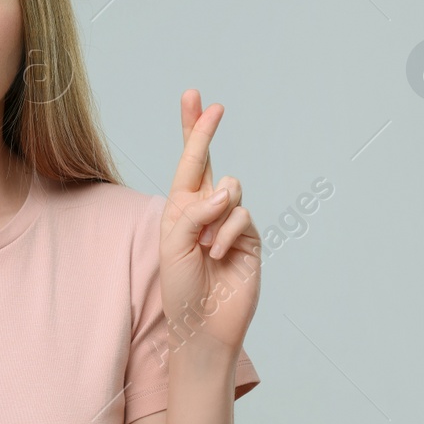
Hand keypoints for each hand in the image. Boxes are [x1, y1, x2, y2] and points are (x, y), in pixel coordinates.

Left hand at [157, 89, 260, 358]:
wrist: (204, 325)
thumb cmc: (181, 288)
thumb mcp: (173, 246)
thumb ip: (194, 212)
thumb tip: (226, 188)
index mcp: (180, 209)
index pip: (186, 163)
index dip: (191, 131)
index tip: (194, 98)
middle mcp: (205, 210)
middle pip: (208, 161)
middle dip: (204, 131)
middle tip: (211, 105)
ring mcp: (229, 222)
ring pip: (229, 190)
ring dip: (212, 216)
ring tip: (203, 247)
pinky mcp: (250, 237)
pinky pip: (240, 216)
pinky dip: (226, 234)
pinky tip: (217, 255)